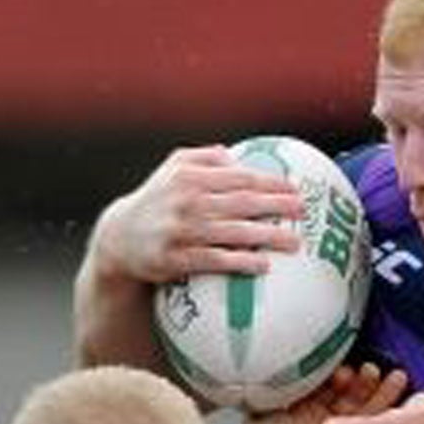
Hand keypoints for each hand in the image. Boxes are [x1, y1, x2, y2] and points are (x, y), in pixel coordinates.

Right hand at [83, 146, 304, 284]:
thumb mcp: (173, 169)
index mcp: (190, 176)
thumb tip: (237, 157)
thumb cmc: (156, 200)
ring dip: (267, 237)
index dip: (271, 183)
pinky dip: (240, 262)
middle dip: (277, 207)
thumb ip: (205, 158)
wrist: (119, 237)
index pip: (239, 177)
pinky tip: (263, 265)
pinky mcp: (176, 259)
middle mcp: (187, 201)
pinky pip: (215, 261)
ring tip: (294, 242)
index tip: (296, 189)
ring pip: (233, 233)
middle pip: (242, 203)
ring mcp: (182, 231)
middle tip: (304, 212)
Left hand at [238, 363, 408, 423]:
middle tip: (370, 368)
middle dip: (362, 379)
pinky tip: (398, 404)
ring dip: (381, 392)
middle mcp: (322, 421)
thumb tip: (283, 357)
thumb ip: (281, 381)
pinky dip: (388, 418)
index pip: (328, 382)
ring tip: (394, 375)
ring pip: (367, 410)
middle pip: (350, 394)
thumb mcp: (267, 403)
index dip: (338, 370)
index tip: (345, 361)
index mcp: (302, 408)